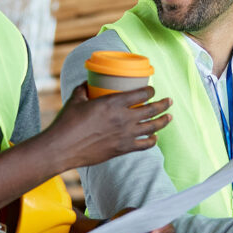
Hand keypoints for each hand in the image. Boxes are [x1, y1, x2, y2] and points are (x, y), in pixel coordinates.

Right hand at [44, 83, 171, 169]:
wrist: (62, 148)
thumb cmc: (67, 122)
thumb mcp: (76, 99)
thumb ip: (84, 89)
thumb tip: (86, 83)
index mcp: (113, 103)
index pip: (141, 93)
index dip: (150, 90)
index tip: (152, 90)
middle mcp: (123, 118)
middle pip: (152, 110)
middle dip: (163, 104)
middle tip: (169, 101)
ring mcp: (125, 135)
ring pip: (152, 127)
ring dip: (163, 121)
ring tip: (169, 117)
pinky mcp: (122, 149)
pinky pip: (144, 145)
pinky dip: (152, 141)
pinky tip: (155, 138)